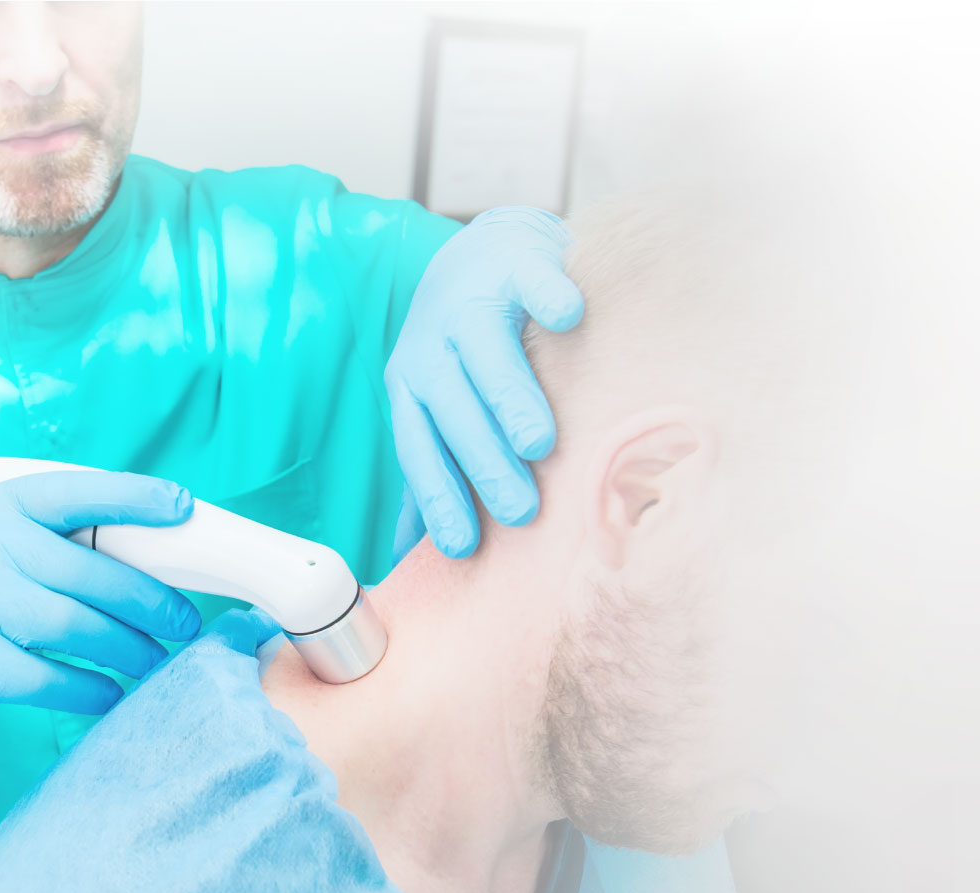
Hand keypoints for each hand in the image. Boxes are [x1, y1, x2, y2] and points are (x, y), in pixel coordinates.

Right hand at [0, 471, 203, 750]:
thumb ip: (52, 547)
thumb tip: (152, 561)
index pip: (71, 492)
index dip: (131, 497)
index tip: (181, 505)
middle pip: (91, 573)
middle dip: (151, 601)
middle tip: (183, 622)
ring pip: (78, 626)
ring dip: (129, 648)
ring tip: (152, 660)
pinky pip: (51, 677)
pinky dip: (89, 688)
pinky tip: (107, 692)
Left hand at [386, 206, 584, 559]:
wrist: (491, 252)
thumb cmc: (472, 348)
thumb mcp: (441, 404)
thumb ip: (438, 466)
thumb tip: (409, 553)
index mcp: (413, 383)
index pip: (419, 445)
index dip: (439, 497)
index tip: (465, 546)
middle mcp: (433, 341)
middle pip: (451, 405)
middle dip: (482, 460)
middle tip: (520, 510)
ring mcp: (473, 298)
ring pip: (485, 350)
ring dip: (510, 397)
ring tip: (539, 443)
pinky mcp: (517, 262)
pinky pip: (532, 281)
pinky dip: (549, 296)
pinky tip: (570, 316)